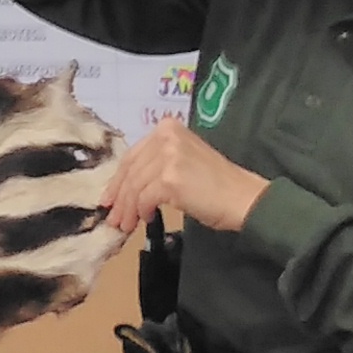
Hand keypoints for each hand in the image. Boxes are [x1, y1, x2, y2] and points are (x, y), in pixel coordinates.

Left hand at [102, 118, 269, 234]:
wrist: (242, 198)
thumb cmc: (217, 185)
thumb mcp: (184, 161)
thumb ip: (158, 163)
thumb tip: (127, 186)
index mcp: (168, 128)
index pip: (133, 155)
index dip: (118, 180)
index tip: (109, 198)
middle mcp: (166, 136)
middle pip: (131, 170)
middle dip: (120, 197)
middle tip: (113, 218)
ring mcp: (168, 156)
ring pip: (135, 186)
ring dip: (128, 209)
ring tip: (126, 225)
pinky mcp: (170, 178)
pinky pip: (144, 198)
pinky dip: (142, 211)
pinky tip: (146, 219)